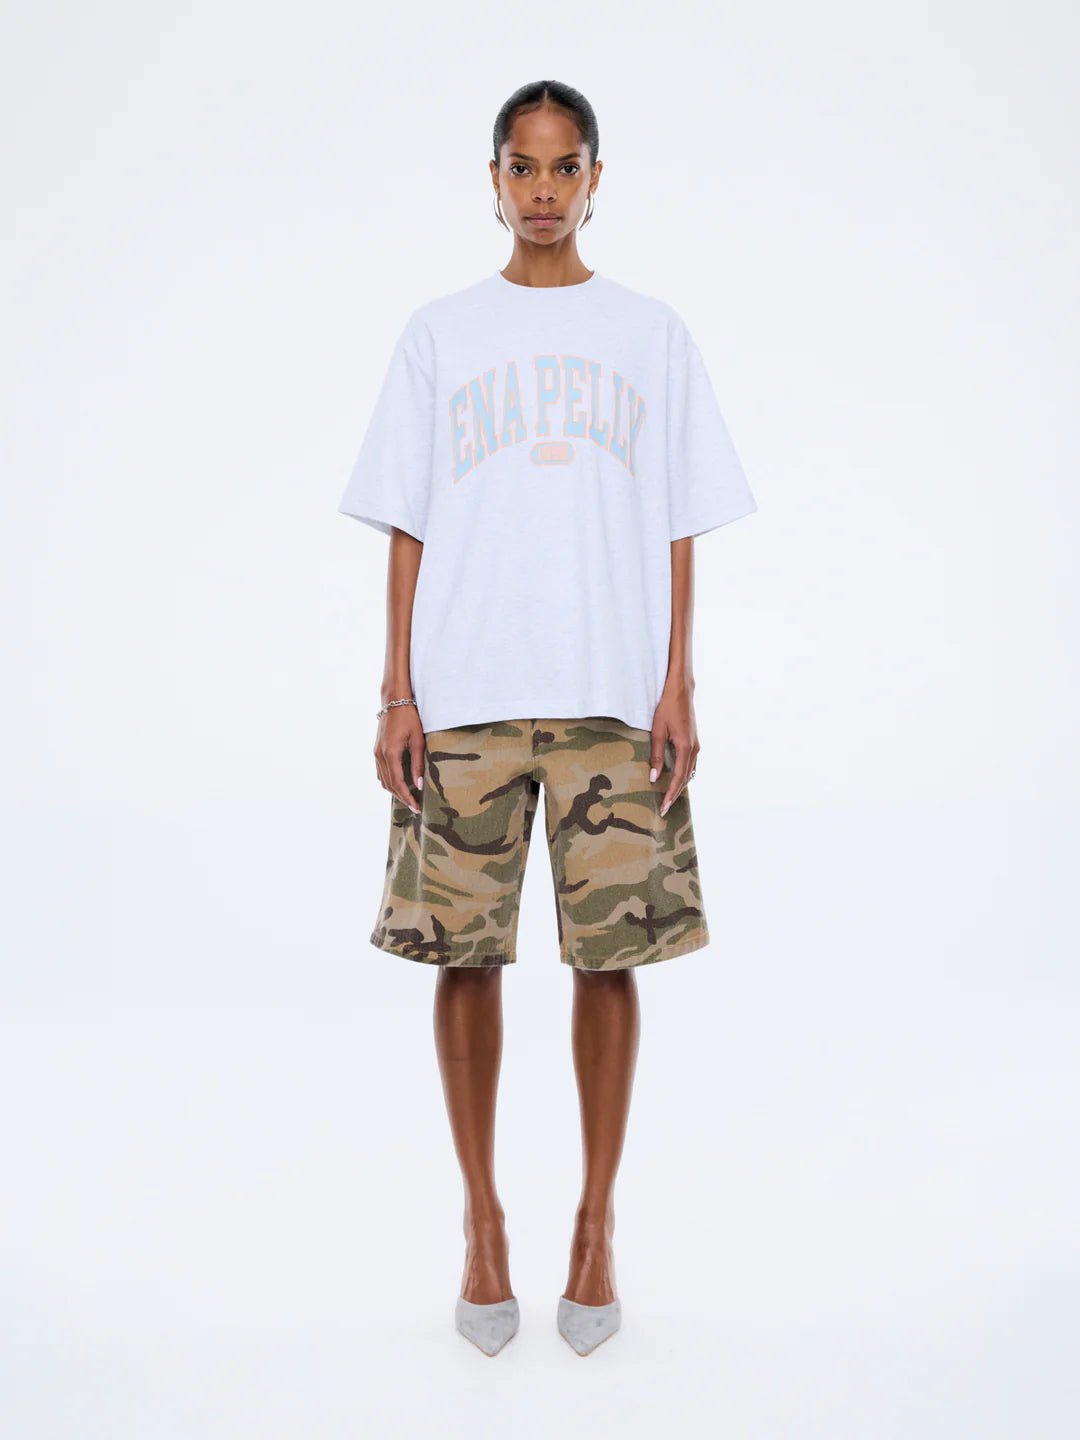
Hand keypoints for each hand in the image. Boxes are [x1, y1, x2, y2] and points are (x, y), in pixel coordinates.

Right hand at [374, 703, 424, 814]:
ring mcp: (376, 753)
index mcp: (390, 753)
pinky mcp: (376, 750)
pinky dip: (389, 781)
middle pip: (389, 785)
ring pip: (383, 780)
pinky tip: (399, 784)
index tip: (416, 808)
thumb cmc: (409, 718)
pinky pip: (380, 772)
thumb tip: (419, 785)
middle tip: (414, 807)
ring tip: (409, 798)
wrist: (394, 701)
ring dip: (395, 791)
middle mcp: (380, 755)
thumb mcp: (418, 741)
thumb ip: (418, 764)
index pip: (398, 783)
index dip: (407, 797)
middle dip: (402, 797)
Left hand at [649, 685, 698, 817]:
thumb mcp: (657, 732)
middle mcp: (694, 749)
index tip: (664, 807)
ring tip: (669, 798)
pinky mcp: (693, 742)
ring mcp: (696, 745)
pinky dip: (684, 775)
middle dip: (675, 795)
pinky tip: (676, 780)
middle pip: (686, 779)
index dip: (670, 794)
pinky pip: (690, 764)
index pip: (679, 778)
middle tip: (665, 809)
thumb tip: (654, 778)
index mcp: (686, 748)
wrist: (680, 691)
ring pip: (689, 773)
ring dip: (680, 786)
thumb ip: (657, 756)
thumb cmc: (667, 708)